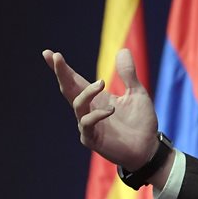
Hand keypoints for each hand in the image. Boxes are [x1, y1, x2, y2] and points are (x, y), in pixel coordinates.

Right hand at [44, 47, 156, 168]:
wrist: (148, 148)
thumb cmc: (140, 123)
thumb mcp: (137, 94)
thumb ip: (128, 74)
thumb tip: (122, 50)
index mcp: (97, 99)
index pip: (75, 81)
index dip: (62, 69)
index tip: (49, 53)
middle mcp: (88, 110)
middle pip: (69, 89)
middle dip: (61, 73)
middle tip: (56, 57)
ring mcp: (88, 125)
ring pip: (77, 104)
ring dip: (87, 92)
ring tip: (101, 82)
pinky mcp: (92, 139)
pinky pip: (87, 124)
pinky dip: (97, 115)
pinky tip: (110, 109)